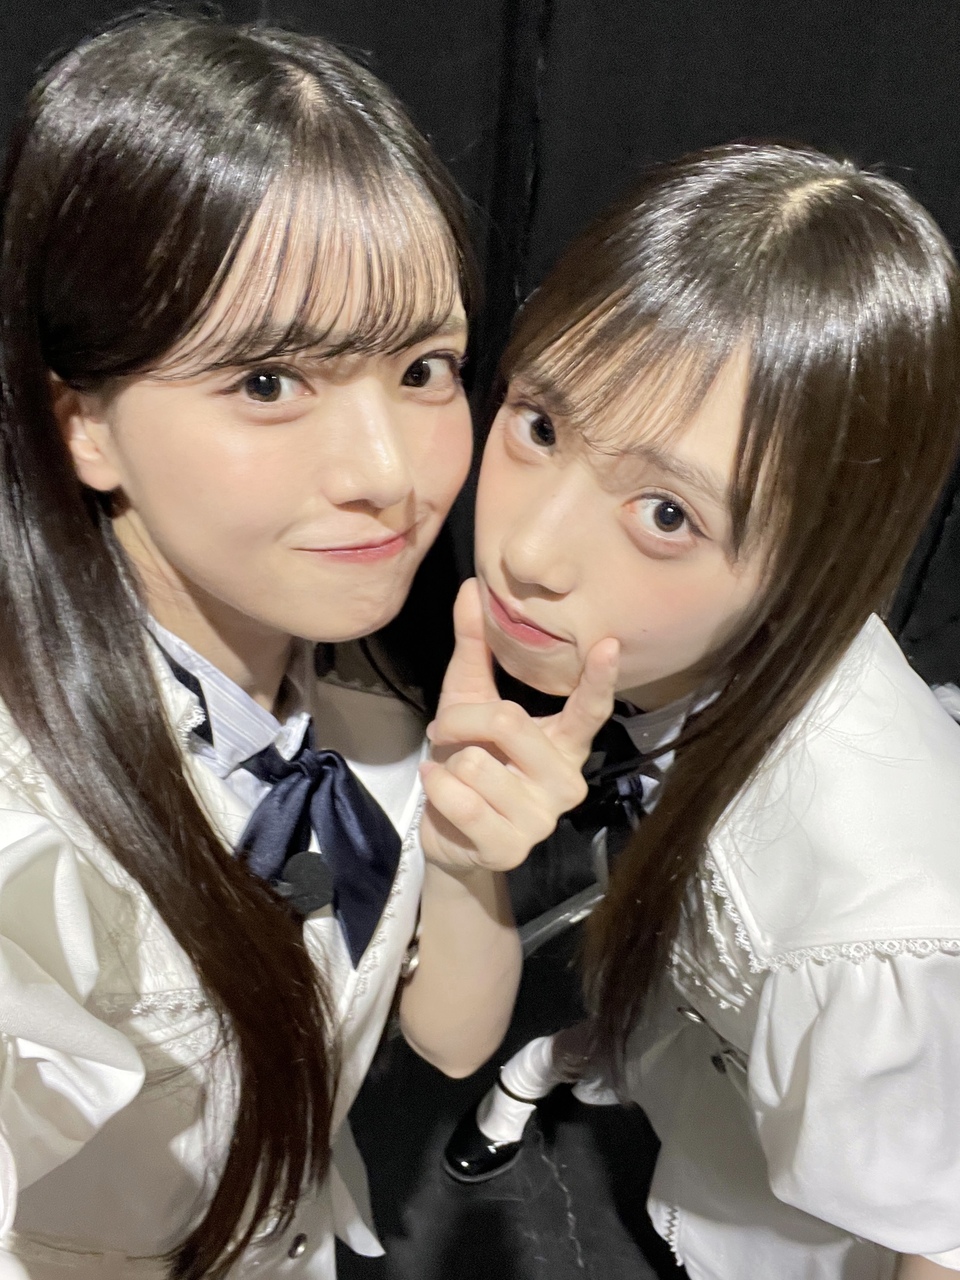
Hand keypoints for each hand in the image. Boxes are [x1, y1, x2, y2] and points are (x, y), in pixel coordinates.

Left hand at [418, 578, 618, 873]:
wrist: (450, 834)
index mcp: (565, 743)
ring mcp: (542, 819)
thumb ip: (474, 648)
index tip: (608, 643)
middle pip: (509, 721)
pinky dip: (437, 788)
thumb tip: (471, 587)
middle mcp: (566, 781)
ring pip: (476, 761)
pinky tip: (442, 792)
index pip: (590, 710)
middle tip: (447, 731)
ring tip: (451, 772)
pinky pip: (461, 799)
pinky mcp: (511, 848)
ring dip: (446, 760)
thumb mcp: (468, 700)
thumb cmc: (468, 760)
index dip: (599, 678)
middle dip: (461, 719)